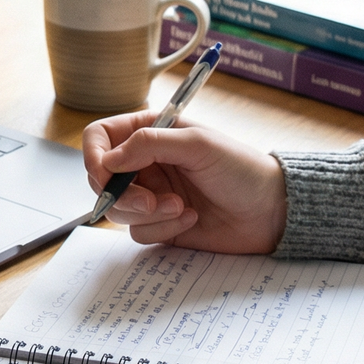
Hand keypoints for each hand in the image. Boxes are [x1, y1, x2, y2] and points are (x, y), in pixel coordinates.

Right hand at [81, 112, 285, 250]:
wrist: (270, 211)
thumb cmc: (241, 168)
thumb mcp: (197, 144)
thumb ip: (149, 144)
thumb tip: (109, 159)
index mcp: (150, 131)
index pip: (100, 137)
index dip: (93, 157)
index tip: (105, 176)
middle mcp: (145, 162)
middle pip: (102, 178)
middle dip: (124, 194)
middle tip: (152, 201)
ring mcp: (151, 194)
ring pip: (118, 209)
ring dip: (148, 213)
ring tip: (182, 207)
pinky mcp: (160, 223)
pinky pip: (138, 232)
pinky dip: (162, 228)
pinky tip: (191, 219)